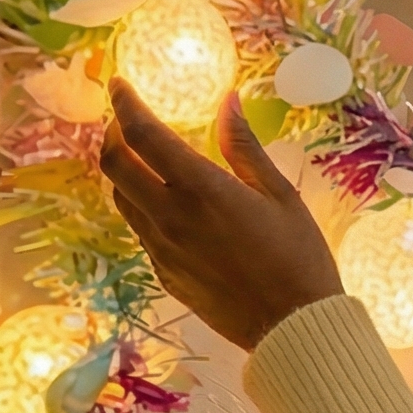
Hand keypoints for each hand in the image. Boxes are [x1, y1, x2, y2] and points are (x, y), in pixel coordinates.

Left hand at [101, 80, 344, 351]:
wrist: (293, 326)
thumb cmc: (299, 257)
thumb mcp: (280, 195)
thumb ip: (244, 147)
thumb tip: (228, 102)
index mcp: (201, 189)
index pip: (142, 134)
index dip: (125, 104)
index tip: (121, 85)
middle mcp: (170, 216)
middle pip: (114, 164)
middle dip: (113, 134)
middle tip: (128, 122)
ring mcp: (162, 248)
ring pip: (121, 198)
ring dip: (125, 171)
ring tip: (146, 160)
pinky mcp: (165, 274)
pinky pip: (141, 230)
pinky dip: (143, 205)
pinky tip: (169, 203)